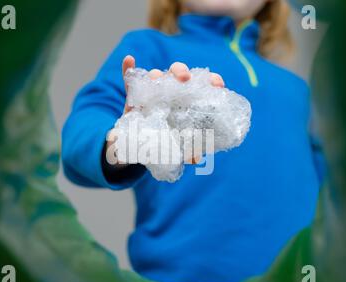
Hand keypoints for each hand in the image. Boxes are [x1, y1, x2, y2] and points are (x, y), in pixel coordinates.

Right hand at [106, 55, 225, 165]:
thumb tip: (196, 157)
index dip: (211, 81)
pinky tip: (129, 60)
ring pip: (155, 76)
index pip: (201, 85)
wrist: (138, 145)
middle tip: (185, 80)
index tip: (217, 85)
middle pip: (178, 74)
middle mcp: (170, 91)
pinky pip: (129, 79)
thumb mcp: (176, 146)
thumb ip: (186, 151)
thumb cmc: (164, 140)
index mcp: (186, 100)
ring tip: (157, 78)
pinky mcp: (133, 95)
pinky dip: (128, 68)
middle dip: (182, 72)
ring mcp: (151, 92)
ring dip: (156, 74)